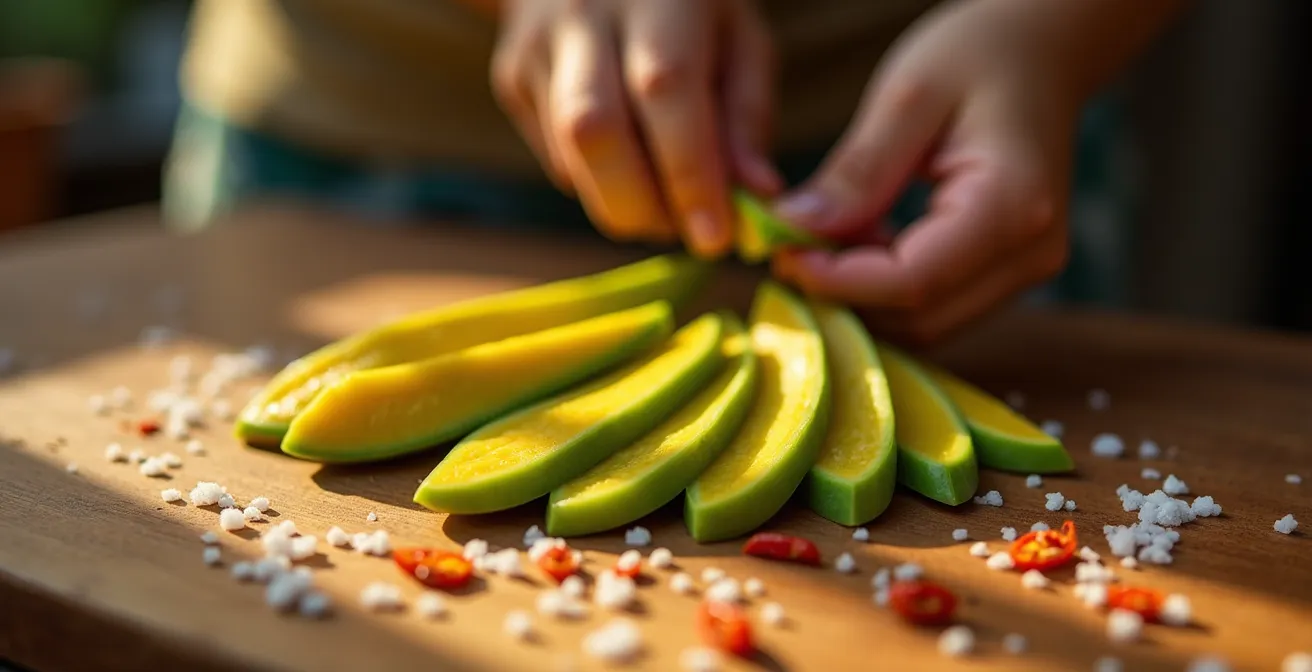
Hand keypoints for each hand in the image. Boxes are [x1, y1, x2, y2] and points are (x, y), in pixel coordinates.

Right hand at [491, 0, 781, 257]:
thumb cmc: (687, 9)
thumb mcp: (739, 40)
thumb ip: (748, 117)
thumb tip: (755, 197)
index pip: (665, 90)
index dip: (688, 174)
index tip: (715, 238)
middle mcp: (585, 14)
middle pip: (596, 133)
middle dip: (644, 206)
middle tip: (685, 228)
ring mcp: (536, 48)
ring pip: (572, 160)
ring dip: (625, 205)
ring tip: (665, 199)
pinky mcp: (512, 80)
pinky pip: (558, 164)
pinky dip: (601, 185)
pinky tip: (627, 162)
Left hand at [771, 0, 1089, 344]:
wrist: (1042, 52)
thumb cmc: (979, 56)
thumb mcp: (907, 95)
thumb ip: (857, 171)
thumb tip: (795, 228)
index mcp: (1011, 206)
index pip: (913, 283)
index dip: (839, 283)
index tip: (782, 254)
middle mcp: (1030, 255)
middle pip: (919, 320)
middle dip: (846, 296)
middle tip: (790, 247)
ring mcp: (1025, 272)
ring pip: (925, 326)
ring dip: (863, 296)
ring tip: (826, 237)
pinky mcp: (1007, 275)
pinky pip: (936, 307)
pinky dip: (886, 288)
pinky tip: (860, 240)